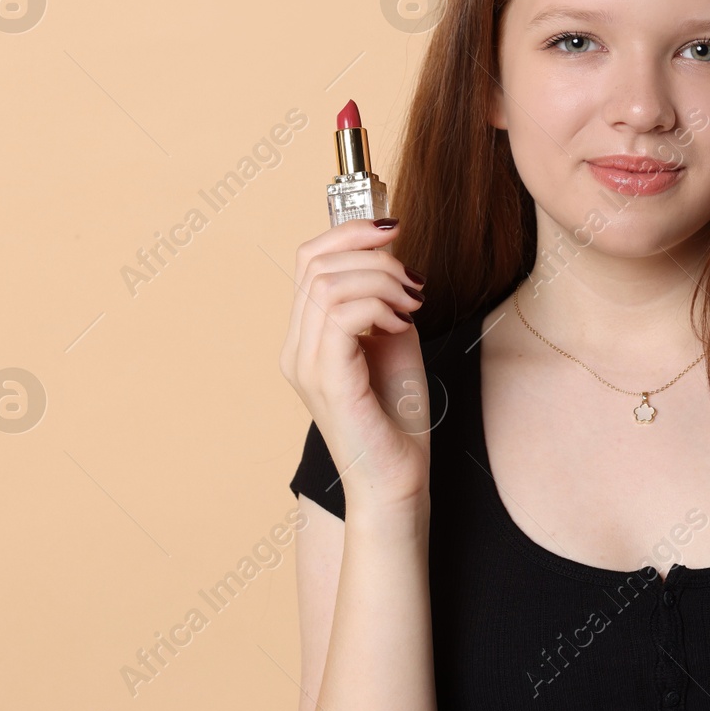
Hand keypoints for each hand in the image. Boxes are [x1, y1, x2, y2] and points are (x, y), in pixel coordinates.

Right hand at [279, 217, 430, 515]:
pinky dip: (379, 306)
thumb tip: (391, 258)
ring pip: (328, 283)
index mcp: (306, 336)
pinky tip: (403, 323)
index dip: (348, 232)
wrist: (397, 479)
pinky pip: (342, 315)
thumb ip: (384, 300)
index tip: (393, 231)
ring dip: (382, 280)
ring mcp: (306, 364)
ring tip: (412, 304)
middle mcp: (296, 348)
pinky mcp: (328, 380)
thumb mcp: (394, 341)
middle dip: (373, 255)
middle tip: (413, 281)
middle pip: (316, 264)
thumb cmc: (396, 417)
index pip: (307, 260)